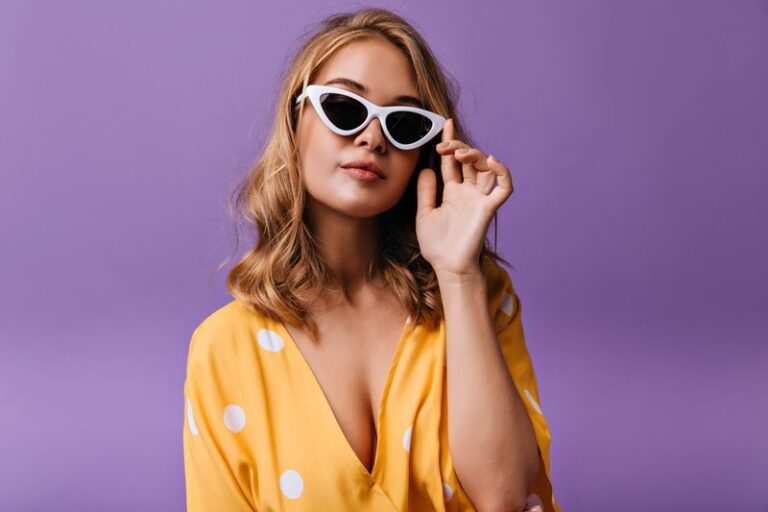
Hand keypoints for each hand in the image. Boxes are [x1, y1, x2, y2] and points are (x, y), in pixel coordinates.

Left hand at [415, 118, 513, 277]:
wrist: (447, 268)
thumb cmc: (437, 246)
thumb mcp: (424, 214)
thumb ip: (426, 191)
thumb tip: (426, 169)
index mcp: (453, 192)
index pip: (452, 161)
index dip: (449, 142)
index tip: (444, 123)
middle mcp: (468, 193)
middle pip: (471, 160)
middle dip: (460, 147)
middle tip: (446, 145)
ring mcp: (480, 199)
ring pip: (487, 168)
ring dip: (476, 155)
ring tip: (461, 153)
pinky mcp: (489, 209)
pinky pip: (504, 187)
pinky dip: (502, 172)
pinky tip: (491, 160)